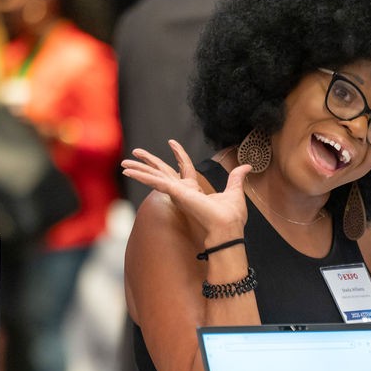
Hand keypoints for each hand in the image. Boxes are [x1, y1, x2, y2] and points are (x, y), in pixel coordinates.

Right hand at [123, 139, 250, 242]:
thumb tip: (247, 166)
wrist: (227, 228)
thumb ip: (237, 177)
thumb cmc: (231, 216)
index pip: (183, 168)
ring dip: (139, 169)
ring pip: (153, 176)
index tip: (172, 142)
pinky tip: (128, 171)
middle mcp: (182, 191)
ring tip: (124, 162)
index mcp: (194, 189)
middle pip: (162, 171)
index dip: (178, 154)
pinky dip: (141, 176)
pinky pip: (154, 182)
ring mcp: (177, 192)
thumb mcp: (235, 190)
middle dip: (149, 162)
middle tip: (135, 152)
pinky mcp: (175, 193)